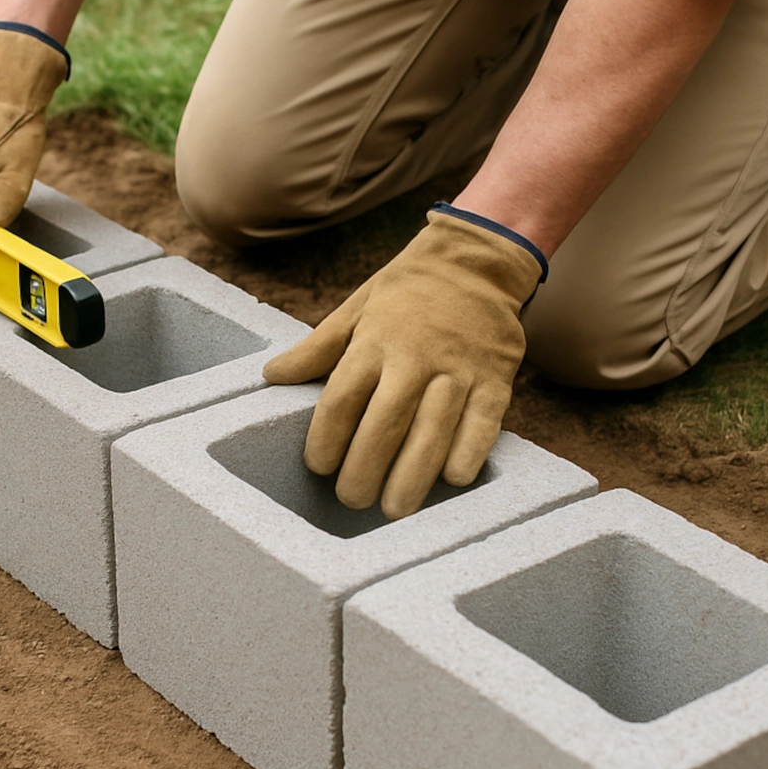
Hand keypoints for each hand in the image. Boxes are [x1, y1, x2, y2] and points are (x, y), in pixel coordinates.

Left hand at [262, 210, 543, 518]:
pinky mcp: (496, 378)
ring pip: (432, 432)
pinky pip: (482, 426)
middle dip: (364, 470)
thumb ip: (316, 348)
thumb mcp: (356, 308)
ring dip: (412, 477)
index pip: (342, 399)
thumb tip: (271, 376)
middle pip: (384, 424)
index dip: (326, 438)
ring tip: (394, 509)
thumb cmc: (407, 290)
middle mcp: (415, 356)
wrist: (476, 259)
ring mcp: (458, 369)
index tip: (318, 467)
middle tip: (352, 499)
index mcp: (374, 340)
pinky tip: (450, 481)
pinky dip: (466, 456)